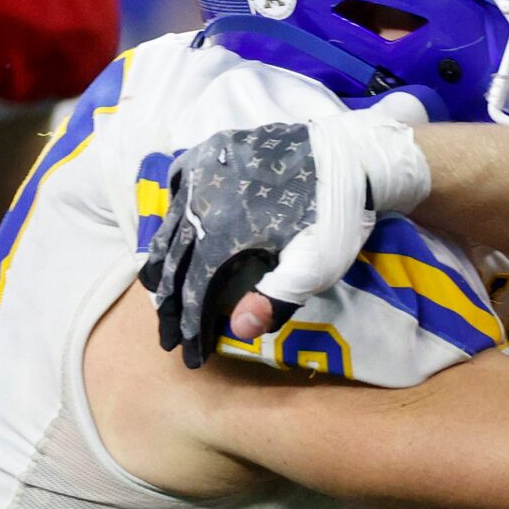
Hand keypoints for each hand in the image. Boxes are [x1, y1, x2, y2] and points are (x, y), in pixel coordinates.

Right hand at [140, 112, 431, 367]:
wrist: (351, 155)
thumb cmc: (335, 216)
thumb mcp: (314, 265)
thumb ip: (276, 297)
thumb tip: (238, 330)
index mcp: (221, 233)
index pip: (193, 291)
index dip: (190, 328)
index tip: (190, 357)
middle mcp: (200, 201)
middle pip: (174, 262)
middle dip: (169, 306)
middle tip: (167, 338)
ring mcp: (202, 172)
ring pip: (168, 225)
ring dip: (162, 263)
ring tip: (157, 292)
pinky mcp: (212, 151)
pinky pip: (176, 185)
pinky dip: (170, 215)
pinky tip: (171, 230)